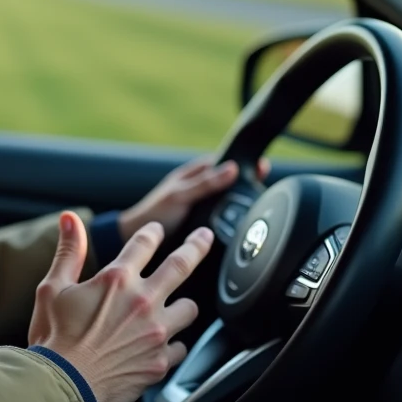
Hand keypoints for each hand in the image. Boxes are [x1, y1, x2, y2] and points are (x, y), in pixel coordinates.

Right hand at [29, 213, 213, 401]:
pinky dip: (174, 344)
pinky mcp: (160, 361)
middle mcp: (143, 301)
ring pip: (190, 308)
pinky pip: (181, 348)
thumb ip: (69, 251)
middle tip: (205, 237)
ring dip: (183, 304)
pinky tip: (164, 345)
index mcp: (117, 280)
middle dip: (196, 246)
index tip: (156, 230)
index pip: (144, 243)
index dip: (152, 232)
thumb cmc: (54, 339)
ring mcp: (156, 332)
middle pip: (182, 264)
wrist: (63, 386)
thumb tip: (69, 219)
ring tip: (178, 306)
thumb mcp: (53, 288)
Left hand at [117, 156, 270, 241]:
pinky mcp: (202, 224)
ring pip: (227, 200)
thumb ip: (204, 183)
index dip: (243, 163)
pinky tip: (242, 225)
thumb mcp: (180, 195)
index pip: (224, 162)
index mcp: (193, 174)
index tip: (262, 166)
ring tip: (261, 203)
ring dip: (240, 203)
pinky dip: (232, 219)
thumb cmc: (153, 213)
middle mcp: (199, 188)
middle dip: (246, 183)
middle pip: (229, 182)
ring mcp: (201, 206)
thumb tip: (232, 168)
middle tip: (266, 185)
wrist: (135, 239)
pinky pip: (222, 218)